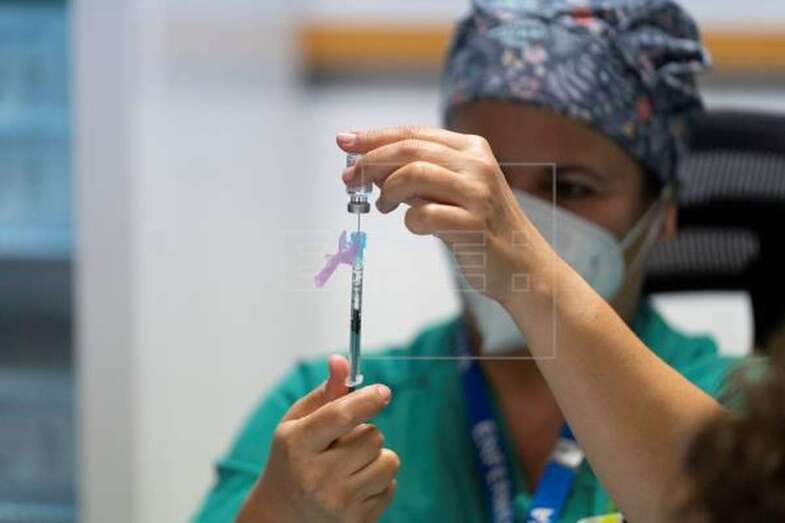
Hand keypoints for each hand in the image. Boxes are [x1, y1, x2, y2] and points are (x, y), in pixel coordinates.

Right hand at [238, 356, 397, 522]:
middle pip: (372, 436)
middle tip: (343, 444)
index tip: (383, 392)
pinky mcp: (357, 522)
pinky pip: (391, 486)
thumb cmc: (291, 461)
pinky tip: (354, 486)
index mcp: (296, 445)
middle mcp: (316, 476)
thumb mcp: (297, 424)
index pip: (340, 415)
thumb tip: (341, 360)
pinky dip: (378, 481)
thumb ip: (324, 393)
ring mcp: (338, 502)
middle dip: (364, 433)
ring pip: (388, 461)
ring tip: (351, 464)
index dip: (367, 399)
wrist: (280, 518)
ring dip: (376, 457)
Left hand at [337, 127, 551, 305]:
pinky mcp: (474, 225)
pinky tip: (416, 227)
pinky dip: (410, 222)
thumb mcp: (454, 192)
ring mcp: (478, 194)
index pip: (414, 134)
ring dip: (388, 192)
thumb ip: (420, 176)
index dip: (375, 137)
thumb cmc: (482, 229)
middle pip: (409, 150)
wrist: (524, 267)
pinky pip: (423, 216)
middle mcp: (477, 165)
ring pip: (413, 175)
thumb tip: (369, 167)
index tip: (345, 142)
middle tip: (350, 180)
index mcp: (472, 149)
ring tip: (384, 207)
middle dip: (371, 162)